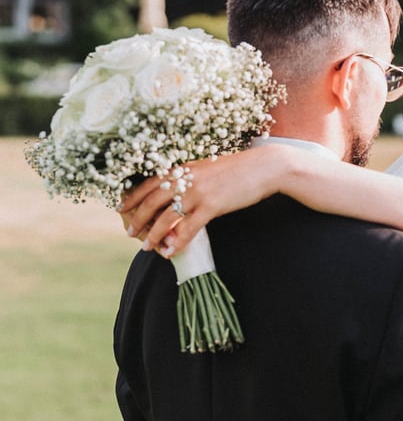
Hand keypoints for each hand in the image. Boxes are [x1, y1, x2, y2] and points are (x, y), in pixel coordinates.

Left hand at [117, 145, 289, 256]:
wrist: (264, 167)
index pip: (150, 183)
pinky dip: (178, 242)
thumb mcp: (209, 169)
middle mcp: (186, 179)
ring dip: (153, 234)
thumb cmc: (240, 170)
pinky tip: (171, 252)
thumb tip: (180, 193)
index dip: (133, 196)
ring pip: (167, 217)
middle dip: (138, 218)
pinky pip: (189, 228)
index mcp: (183, 168)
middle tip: (129, 231)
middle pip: (152, 201)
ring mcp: (198, 192)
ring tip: (145, 246)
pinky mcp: (212, 205)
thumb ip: (192, 179)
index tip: (120, 207)